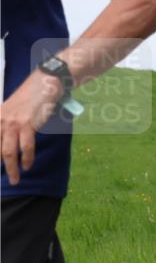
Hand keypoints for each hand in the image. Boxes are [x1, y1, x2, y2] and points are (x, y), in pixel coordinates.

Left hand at [1, 70, 63, 184]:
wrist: (45, 83)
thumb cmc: (31, 97)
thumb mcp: (12, 109)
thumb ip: (6, 124)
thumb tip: (6, 142)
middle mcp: (0, 120)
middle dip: (1, 167)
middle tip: (7, 179)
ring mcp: (13, 122)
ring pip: (8, 151)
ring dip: (12, 168)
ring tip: (15, 179)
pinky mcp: (27, 124)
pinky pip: (26, 146)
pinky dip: (26, 158)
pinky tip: (27, 165)